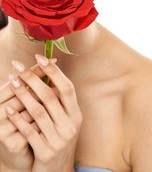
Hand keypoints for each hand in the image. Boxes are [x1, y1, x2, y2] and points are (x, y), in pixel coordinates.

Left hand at [5, 55, 82, 171]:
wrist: (57, 171)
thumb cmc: (58, 138)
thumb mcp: (66, 120)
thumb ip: (61, 101)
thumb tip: (51, 71)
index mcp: (76, 115)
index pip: (67, 88)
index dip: (54, 72)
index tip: (40, 58)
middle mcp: (70, 125)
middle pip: (50, 96)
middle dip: (32, 79)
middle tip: (18, 66)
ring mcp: (58, 139)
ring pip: (38, 111)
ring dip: (22, 94)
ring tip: (11, 81)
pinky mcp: (45, 152)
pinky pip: (28, 131)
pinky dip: (17, 118)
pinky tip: (7, 107)